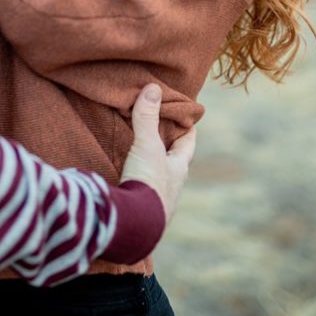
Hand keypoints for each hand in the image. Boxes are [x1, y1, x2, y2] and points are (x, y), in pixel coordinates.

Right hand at [120, 82, 195, 218]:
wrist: (134, 228)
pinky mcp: (142, 221)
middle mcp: (172, 189)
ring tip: (140, 163)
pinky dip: (137, 192)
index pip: (187, 144)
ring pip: (158, 184)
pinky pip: (142, 201)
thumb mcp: (147, 146)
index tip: (185, 118)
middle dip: (167, 153)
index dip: (186, 130)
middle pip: (173, 165)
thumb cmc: (147, 183)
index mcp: (179, 170)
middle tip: (158, 137)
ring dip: (151, 174)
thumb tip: (153, 87)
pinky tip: (128, 190)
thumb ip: (147, 118)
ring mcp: (159, 207)